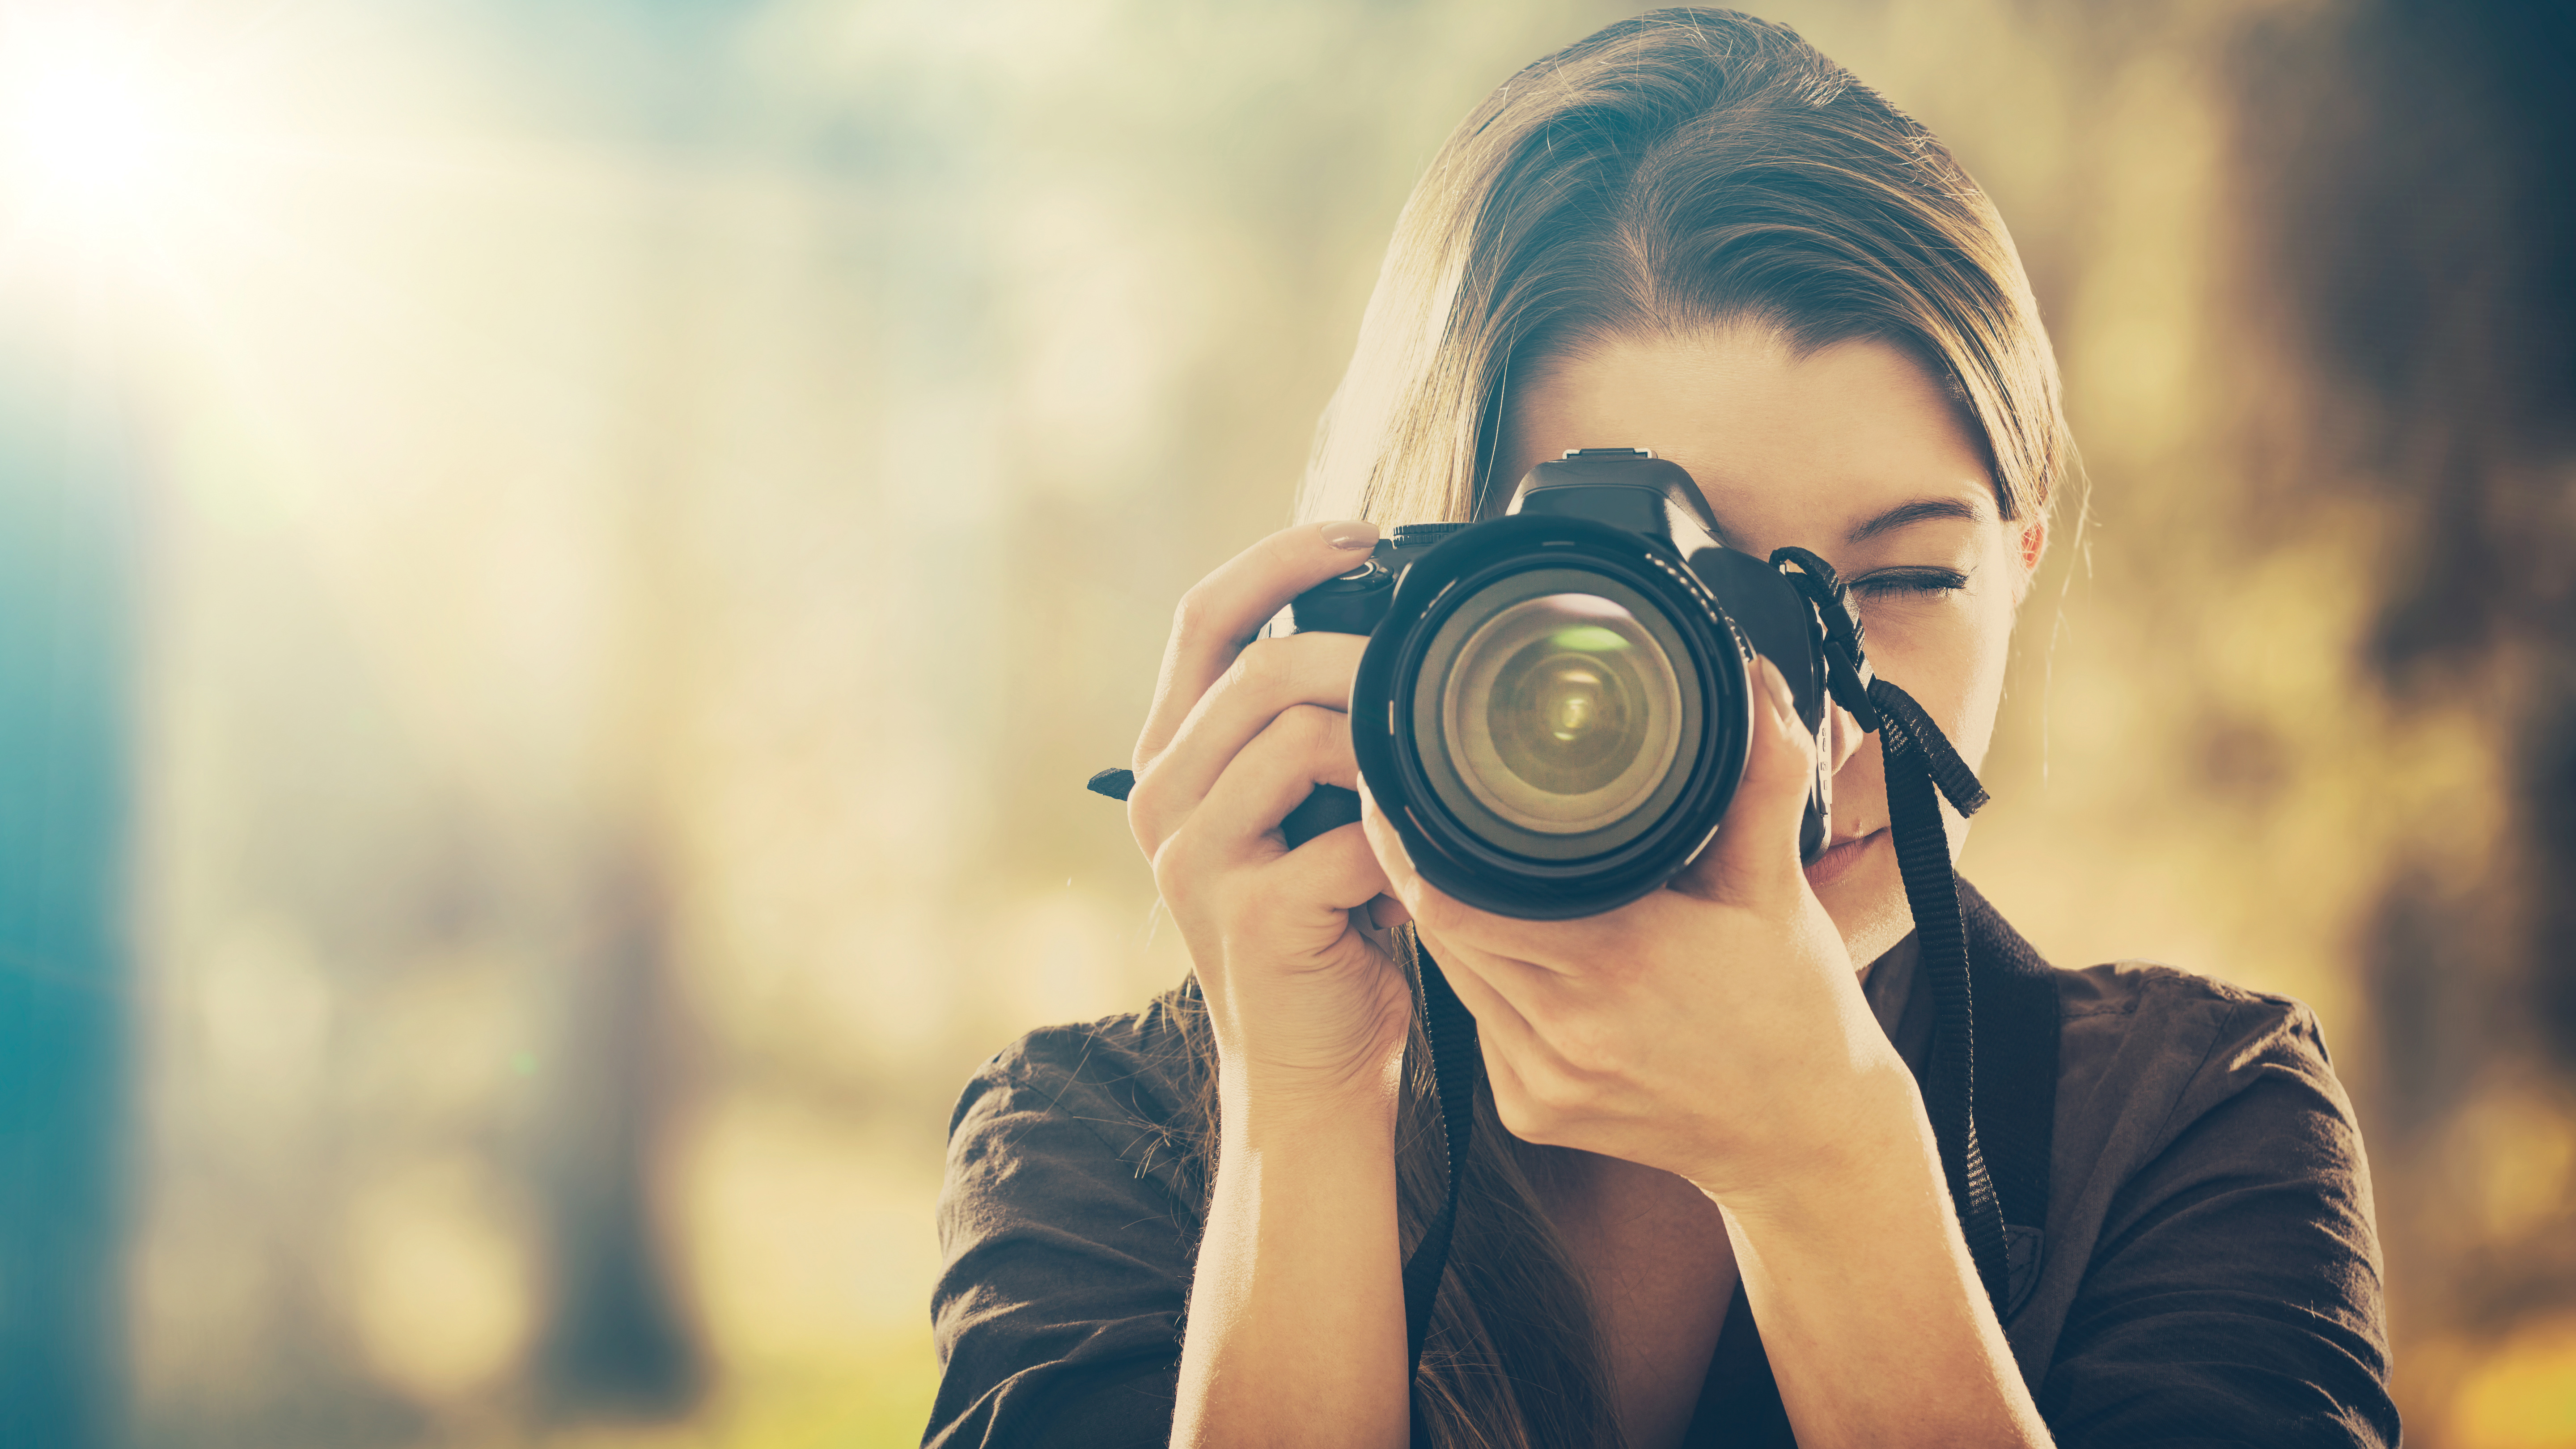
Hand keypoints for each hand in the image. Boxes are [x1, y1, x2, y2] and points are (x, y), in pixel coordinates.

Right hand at [1127, 521, 1415, 1115]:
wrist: (1310, 1074)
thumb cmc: (1326, 932)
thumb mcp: (1304, 811)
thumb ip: (1317, 732)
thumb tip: (1396, 637)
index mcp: (1172, 757)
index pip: (1203, 615)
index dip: (1281, 558)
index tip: (1364, 535)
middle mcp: (1162, 799)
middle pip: (1257, 668)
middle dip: (1357, 652)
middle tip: (1429, 667)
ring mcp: (1195, 861)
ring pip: (1296, 738)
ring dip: (1383, 743)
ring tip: (1427, 773)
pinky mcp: (1250, 918)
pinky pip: (1343, 837)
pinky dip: (1402, 836)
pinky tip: (1426, 857)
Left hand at [1363, 655, 1915, 1200]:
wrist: (1807, 1138)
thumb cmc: (1794, 1008)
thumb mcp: (1776, 885)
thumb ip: (1761, 775)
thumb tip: (1755, 679)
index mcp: (1617, 963)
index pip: (1458, 898)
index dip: (1414, 845)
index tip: (1399, 790)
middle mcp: (1567, 1032)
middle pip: (1442, 932)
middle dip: (1425, 872)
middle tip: (1417, 812)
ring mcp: (1542, 1084)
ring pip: (1453, 979)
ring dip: (1450, 925)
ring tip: (1455, 869)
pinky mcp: (1531, 1116)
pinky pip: (1479, 1027)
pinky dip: (1483, 980)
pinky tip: (1510, 948)